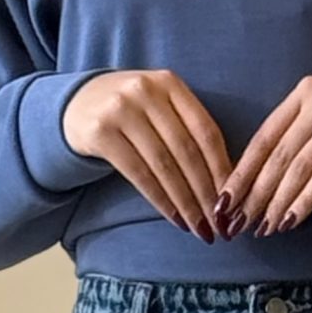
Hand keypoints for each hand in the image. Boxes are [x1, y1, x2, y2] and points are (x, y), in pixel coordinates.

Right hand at [64, 70, 232, 241]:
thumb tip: (226, 183)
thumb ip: (188, 130)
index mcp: (170, 83)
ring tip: (200, 229)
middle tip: (220, 225)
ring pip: (164, 166)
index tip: (233, 202)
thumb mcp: (161, 107)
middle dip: (207, 194)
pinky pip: (139, 175)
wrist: (78, 104)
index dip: (223, 170)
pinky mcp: (101, 132)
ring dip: (186, 204)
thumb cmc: (133, 113)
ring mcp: (121, 109)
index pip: (206, 131)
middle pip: (187, 151)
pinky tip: (175, 219)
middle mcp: (146, 90)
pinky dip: (161, 201)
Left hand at [216, 78, 311, 237]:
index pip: (264, 137)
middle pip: (278, 155)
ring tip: (265, 227)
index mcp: (303, 93)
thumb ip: (293, 135)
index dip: (242, 172)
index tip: (225, 201)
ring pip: (299, 168)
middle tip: (240, 223)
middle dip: (255, 194)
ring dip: (278, 203)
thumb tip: (255, 181)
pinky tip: (291, 220)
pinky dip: (305, 202)